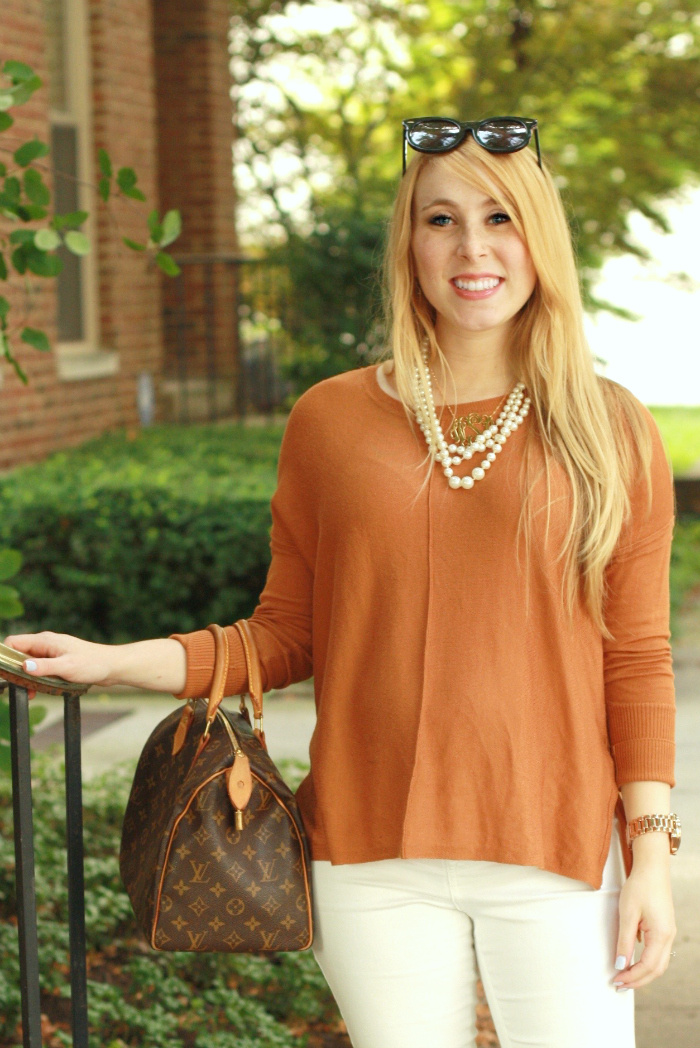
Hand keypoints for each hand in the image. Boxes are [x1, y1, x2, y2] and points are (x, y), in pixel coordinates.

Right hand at [3, 631, 114, 695]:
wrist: (112, 666)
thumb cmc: (92, 664)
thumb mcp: (67, 667)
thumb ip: (44, 667)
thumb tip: (24, 666)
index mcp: (45, 641)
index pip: (14, 642)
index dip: (5, 656)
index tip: (6, 674)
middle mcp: (46, 644)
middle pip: (19, 654)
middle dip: (16, 671)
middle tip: (20, 688)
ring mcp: (52, 652)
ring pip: (29, 663)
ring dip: (27, 677)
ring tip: (31, 693)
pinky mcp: (57, 661)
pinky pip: (40, 668)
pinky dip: (37, 679)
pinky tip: (41, 690)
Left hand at [613, 858, 675, 990]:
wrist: (652, 868)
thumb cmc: (640, 887)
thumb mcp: (628, 913)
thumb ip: (624, 941)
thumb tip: (620, 965)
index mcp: (661, 935)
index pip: (648, 966)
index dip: (632, 977)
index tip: (616, 981)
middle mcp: (668, 937)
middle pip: (656, 970)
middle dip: (638, 980)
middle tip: (619, 985)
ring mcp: (668, 933)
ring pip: (658, 963)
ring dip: (642, 972)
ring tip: (624, 976)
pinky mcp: (664, 928)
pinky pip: (657, 952)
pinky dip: (646, 962)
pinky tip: (633, 961)